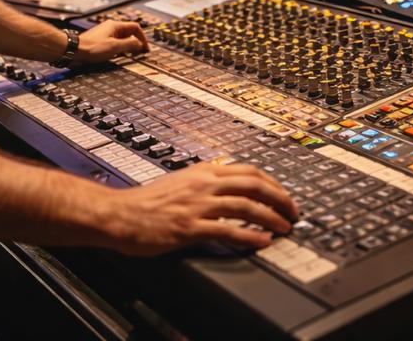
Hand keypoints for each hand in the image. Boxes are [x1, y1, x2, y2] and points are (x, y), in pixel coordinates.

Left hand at [72, 20, 148, 63]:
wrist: (74, 50)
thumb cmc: (92, 47)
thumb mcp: (115, 47)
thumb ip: (130, 45)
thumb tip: (140, 44)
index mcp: (115, 26)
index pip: (135, 27)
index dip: (142, 38)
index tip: (145, 48)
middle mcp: (111, 28)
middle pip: (129, 33)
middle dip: (135, 43)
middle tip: (139, 53)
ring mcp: (105, 34)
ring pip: (122, 39)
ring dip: (127, 47)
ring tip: (129, 56)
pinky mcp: (101, 41)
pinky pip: (114, 43)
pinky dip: (119, 49)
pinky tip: (117, 56)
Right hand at [100, 163, 298, 255]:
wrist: (119, 214)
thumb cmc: (146, 202)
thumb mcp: (180, 181)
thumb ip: (203, 181)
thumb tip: (226, 184)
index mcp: (203, 171)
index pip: (248, 170)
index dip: (272, 183)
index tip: (283, 195)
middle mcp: (204, 184)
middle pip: (254, 184)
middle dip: (279, 198)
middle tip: (293, 212)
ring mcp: (198, 205)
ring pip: (246, 206)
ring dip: (271, 217)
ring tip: (285, 228)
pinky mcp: (190, 227)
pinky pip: (227, 230)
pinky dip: (249, 236)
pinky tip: (262, 242)